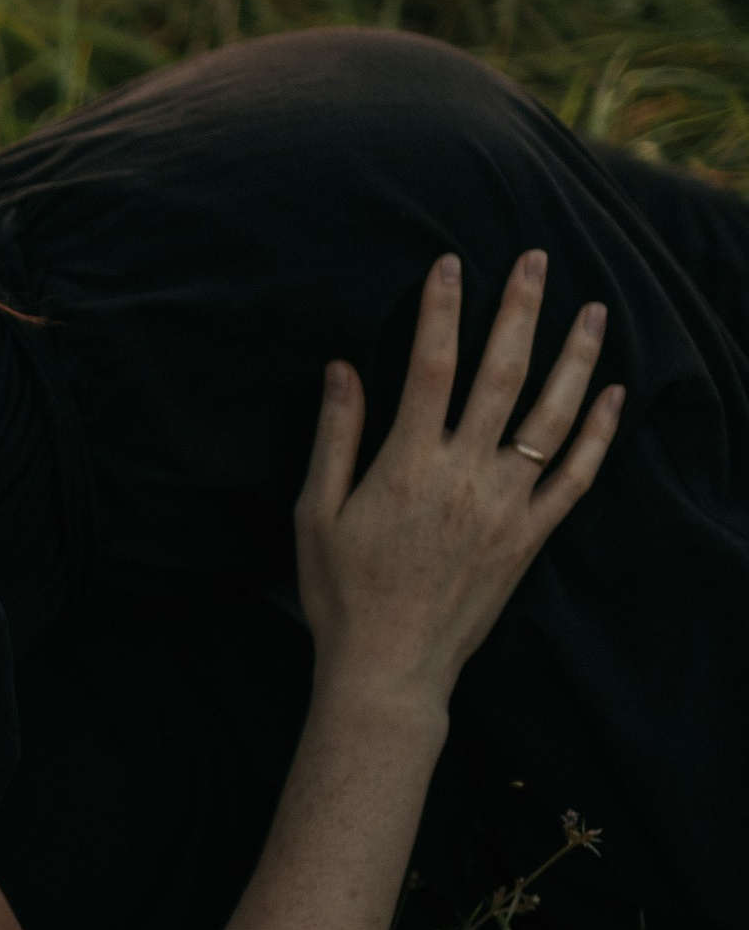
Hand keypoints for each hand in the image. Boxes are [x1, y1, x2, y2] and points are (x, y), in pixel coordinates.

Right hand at [296, 250, 621, 714]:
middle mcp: (465, 477)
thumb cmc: (341, 594)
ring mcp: (505, 507)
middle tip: (534, 259)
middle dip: (519, 311)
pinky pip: (576, 477)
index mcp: (407, 465)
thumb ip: (335, 437)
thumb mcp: (314, 513)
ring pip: (551, 417)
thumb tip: (341, 368)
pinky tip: (614, 396)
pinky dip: (599, 434)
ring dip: (576, 358)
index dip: (441, 310)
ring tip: (593, 309)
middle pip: (501, 375)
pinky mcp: (530, 538)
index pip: (430, 367)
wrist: (389, 670)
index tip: (449, 265)